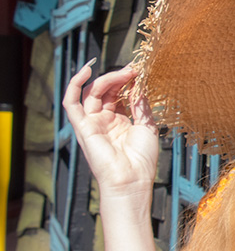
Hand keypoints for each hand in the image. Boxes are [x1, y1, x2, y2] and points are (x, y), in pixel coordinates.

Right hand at [62, 61, 158, 194]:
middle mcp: (103, 121)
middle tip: (134, 70)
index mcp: (119, 121)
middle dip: (119, 77)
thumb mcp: (146, 125)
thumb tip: (138, 83)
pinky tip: (86, 70)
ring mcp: (91, 123)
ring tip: (126, 73)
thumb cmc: (141, 159)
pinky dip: (74, 84)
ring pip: (92, 92)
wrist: (131, 180)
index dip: (127, 81)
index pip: (118, 94)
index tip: (140, 71)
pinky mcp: (82, 127)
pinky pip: (71, 102)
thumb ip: (140, 103)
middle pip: (105, 90)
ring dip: (108, 78)